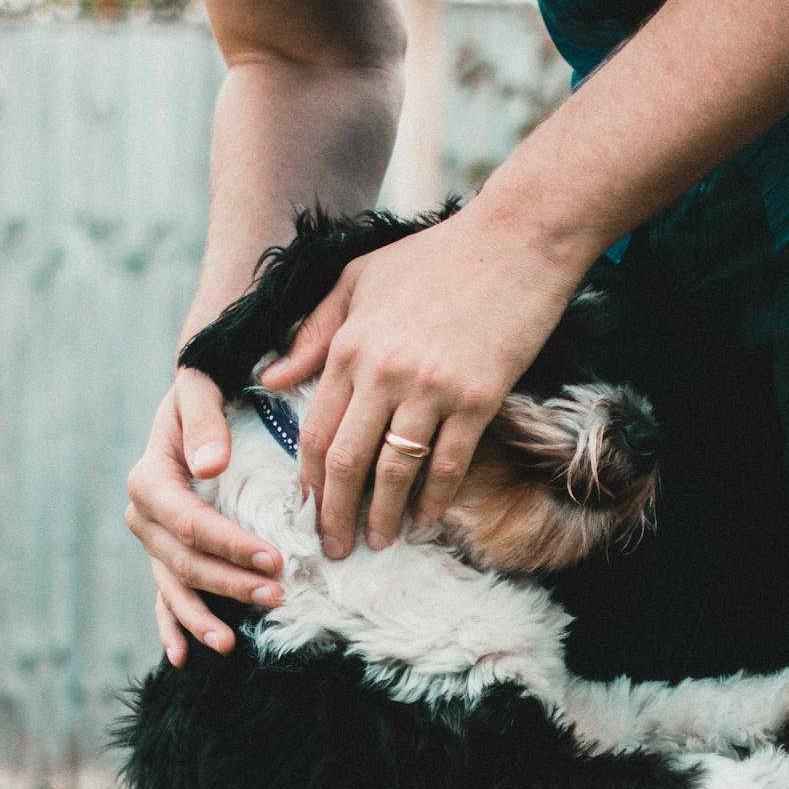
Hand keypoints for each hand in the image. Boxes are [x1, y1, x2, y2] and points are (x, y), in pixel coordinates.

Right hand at [124, 367, 283, 664]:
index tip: (273, 558)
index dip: (229, 545)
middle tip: (276, 596)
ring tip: (229, 645)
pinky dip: (172, 627)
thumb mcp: (201, 389)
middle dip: (228, 583)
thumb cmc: (205, 388)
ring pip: (174, 586)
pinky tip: (183, 658)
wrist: (196, 396)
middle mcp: (144, 515)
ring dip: (201, 617)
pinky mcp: (166, 554)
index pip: (189, 522)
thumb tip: (211, 466)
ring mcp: (153, 540)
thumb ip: (205, 422)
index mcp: (150, 478)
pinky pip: (165, 597)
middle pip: (184, 561)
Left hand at [261, 205, 590, 556]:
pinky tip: (425, 520)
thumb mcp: (359, 278)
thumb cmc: (437, 256)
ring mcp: (431, 387)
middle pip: (346, 461)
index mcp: (350, 345)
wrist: (516, 240)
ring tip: (377, 542)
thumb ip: (314, 331)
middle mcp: (383, 371)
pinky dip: (433, 500)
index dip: (310, 481)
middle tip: (333, 549)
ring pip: (393, 470)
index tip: (308, 511)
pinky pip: (448, 464)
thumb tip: (271, 379)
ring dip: (383, 515)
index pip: (317, 430)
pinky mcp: (477, 397)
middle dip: (335, 513)